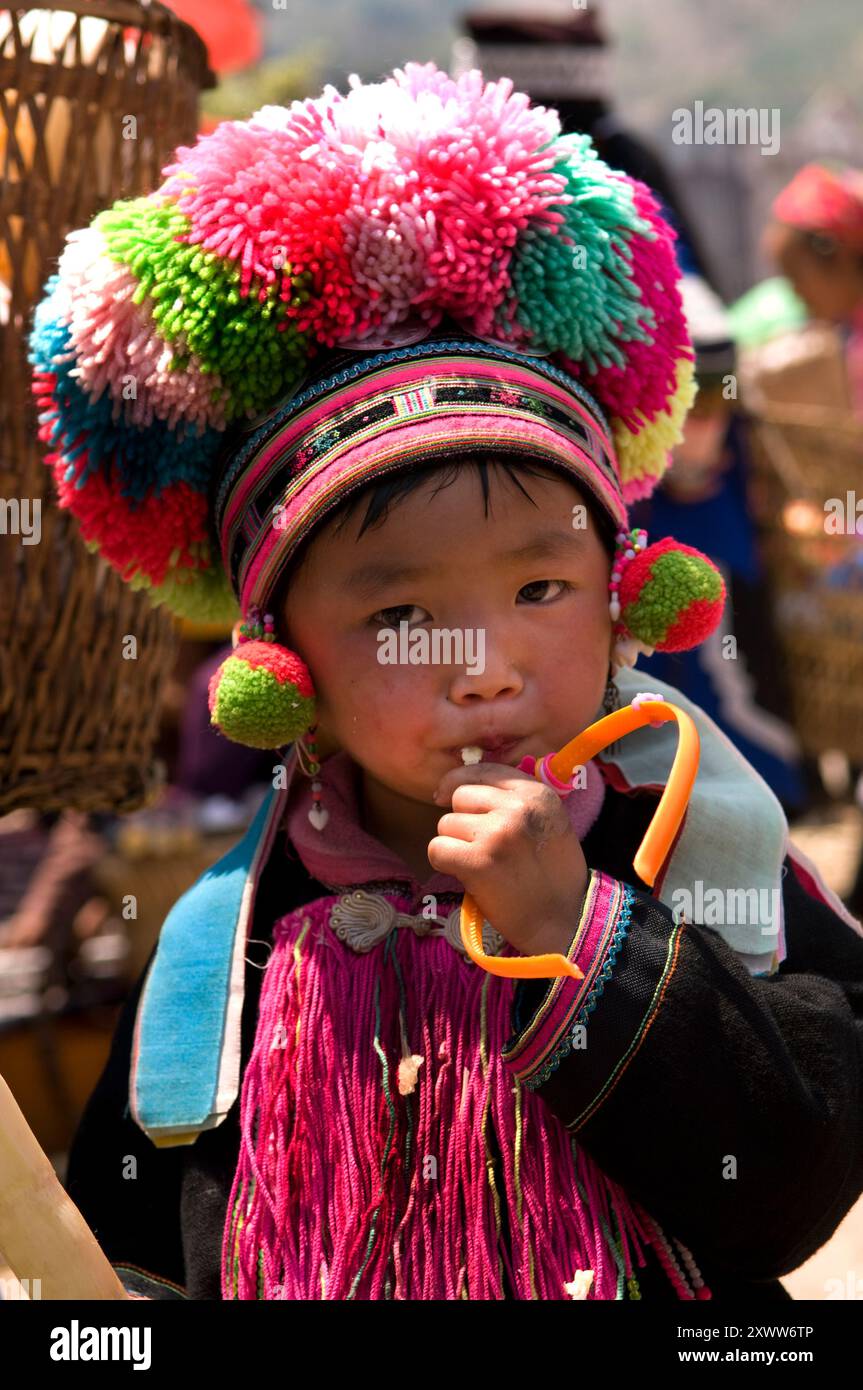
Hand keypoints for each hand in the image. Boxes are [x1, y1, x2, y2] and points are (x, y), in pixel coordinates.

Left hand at [429, 762, 588, 958]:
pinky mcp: (479, 861)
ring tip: (481, 864)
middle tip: (481, 847)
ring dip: (455, 845)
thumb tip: (457, 786)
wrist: (564, 920)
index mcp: (537, 792)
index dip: (458, 783)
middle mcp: (518, 807)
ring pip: (445, 824)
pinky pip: (437, 849)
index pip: (482, 771)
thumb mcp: (547, 821)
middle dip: (462, 821)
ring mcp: (498, 833)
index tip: (444, 797)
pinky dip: (444, 863)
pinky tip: (466, 875)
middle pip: (459, 797)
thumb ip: (514, 800)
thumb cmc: (552, 875)